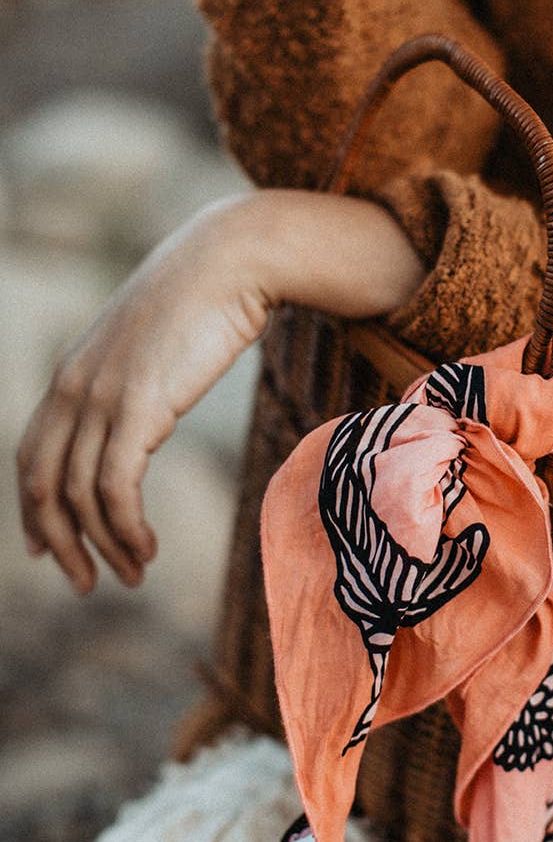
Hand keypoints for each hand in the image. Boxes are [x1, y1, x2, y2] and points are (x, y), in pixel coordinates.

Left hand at [16, 190, 424, 594]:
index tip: (44, 550)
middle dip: (59, 543)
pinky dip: (125, 527)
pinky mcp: (139, 405)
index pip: (31, 455)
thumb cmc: (206, 299)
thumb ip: (135, 378)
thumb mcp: (153, 344)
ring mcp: (103, 396)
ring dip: (105, 546)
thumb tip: (145, 407)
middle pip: (42, 484)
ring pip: (79, 495)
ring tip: (133, 572)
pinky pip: (116, 487)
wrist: (232, 258)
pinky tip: (146, 546)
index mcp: (72, 374)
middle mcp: (74, 387)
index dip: (32, 511)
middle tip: (87, 583)